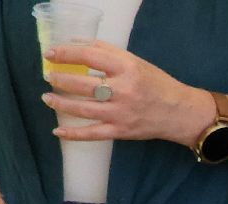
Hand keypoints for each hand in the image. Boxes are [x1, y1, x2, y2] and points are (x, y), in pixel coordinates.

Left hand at [41, 42, 208, 146]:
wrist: (180, 112)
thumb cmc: (156, 84)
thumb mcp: (135, 61)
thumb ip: (106, 52)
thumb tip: (76, 44)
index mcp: (127, 68)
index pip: (88, 56)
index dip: (66, 54)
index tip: (50, 54)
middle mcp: (123, 90)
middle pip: (82, 84)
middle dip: (60, 80)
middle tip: (48, 77)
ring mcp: (121, 113)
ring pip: (83, 109)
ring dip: (61, 103)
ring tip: (48, 98)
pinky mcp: (121, 131)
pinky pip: (93, 134)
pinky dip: (74, 134)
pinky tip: (58, 132)